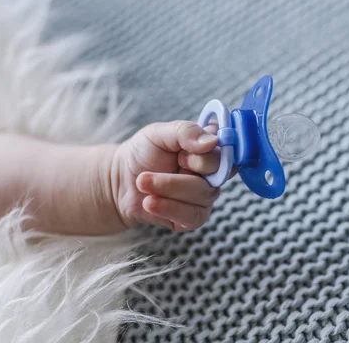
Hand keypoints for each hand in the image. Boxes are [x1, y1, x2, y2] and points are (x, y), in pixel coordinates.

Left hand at [111, 120, 233, 231]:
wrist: (121, 180)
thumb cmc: (144, 152)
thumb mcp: (159, 133)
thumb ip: (186, 132)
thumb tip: (212, 142)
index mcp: (210, 147)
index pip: (227, 148)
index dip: (209, 152)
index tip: (183, 153)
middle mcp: (213, 172)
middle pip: (217, 173)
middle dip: (182, 170)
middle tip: (152, 167)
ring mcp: (205, 195)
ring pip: (203, 195)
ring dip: (167, 188)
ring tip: (142, 182)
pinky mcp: (194, 217)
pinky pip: (193, 216)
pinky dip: (168, 208)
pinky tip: (149, 202)